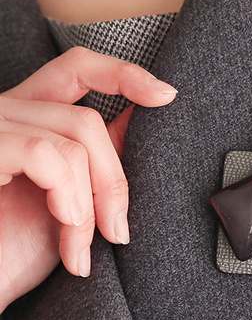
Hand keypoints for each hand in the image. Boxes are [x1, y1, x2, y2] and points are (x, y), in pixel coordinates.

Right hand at [0, 46, 177, 311]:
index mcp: (27, 116)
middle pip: (87, 120)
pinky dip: (67, 196)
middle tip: (117, 231)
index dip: (123, 74)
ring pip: (75, 141)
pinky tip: (63, 232)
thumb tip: (142, 118)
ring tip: (79, 249)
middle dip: (113, 182)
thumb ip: (99, 156)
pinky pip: (46, 155)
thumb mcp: (73, 199)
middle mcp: (4, 112)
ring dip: (90, 206)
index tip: (167, 95)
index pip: (77, 69)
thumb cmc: (16, 250)